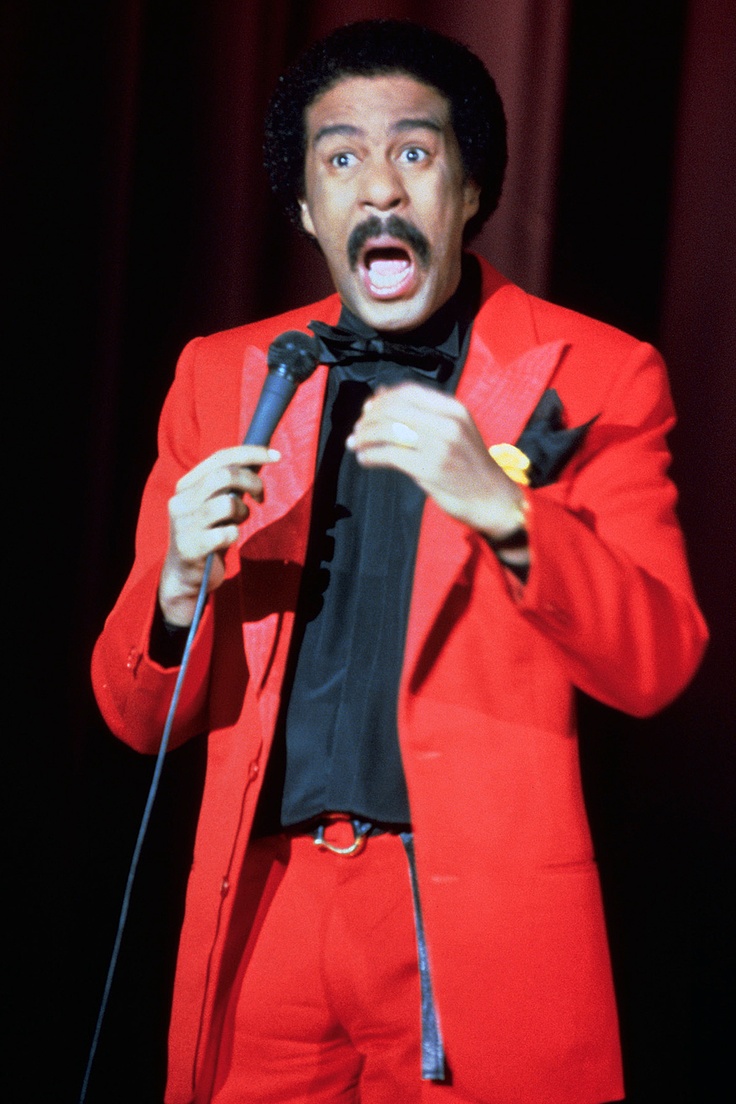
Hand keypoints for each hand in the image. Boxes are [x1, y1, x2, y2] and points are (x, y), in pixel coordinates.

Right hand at [158, 445, 279, 625]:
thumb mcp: (212, 506)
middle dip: (253, 482)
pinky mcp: (192, 546)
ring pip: (228, 503)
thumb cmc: (206, 536)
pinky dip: (235, 534)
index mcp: (186, 486)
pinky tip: (228, 540)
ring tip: (240, 521)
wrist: (183, 576)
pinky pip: (228, 532)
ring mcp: (184, 524)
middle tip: (261, 497)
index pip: (220, 457)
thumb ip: (227, 487)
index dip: (251, 453)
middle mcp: (181, 501)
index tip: (276, 455)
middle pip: (225, 475)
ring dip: (243, 511)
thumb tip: (258, 462)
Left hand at [346, 383, 526, 541]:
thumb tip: (379, 395)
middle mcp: (448, 422)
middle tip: (357, 430)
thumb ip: (420, 414)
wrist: (493, 498)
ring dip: (365, 436)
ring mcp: (440, 445)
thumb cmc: (469, 465)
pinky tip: (364, 459)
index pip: (408, 392)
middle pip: (394, 409)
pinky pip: (389, 455)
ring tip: (355, 444)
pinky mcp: (430, 469)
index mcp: (454, 409)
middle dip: (369, 419)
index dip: (382, 399)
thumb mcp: (454, 431)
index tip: (367, 410)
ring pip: (388, 430)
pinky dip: (371, 456)